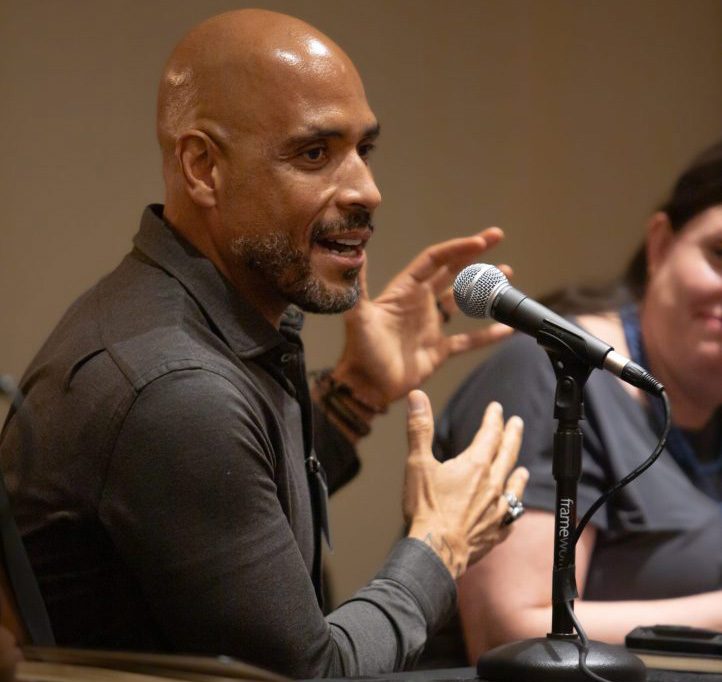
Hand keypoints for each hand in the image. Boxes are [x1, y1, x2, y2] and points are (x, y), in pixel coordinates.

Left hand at [332, 228, 512, 409]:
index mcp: (404, 291)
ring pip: (464, 300)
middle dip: (473, 255)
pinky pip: (468, 340)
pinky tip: (507, 328)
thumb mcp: (360, 316)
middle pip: (452, 272)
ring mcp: (431, 326)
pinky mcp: (439, 350)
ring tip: (507, 274)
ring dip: (484, 287)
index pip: (434, 261)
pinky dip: (487, 335)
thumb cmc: (361, 351)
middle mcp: (420, 303)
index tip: (480, 242)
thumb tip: (355, 253)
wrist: (367, 387)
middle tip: (497, 237)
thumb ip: (359, 285)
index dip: (456, 249)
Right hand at [403, 390, 527, 577]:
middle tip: (517, 423)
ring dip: (517, 473)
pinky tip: (511, 509)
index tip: (496, 408)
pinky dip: (512, 508)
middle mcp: (491, 484)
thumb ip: (419, 428)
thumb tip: (417, 397)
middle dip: (512, 436)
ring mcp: (497, 509)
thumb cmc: (426, 508)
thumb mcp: (417, 463)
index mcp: (474, 466)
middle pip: (507, 455)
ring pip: (513, 486)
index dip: (493, 419)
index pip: (489, 434)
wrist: (436, 551)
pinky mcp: (496, 531)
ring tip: (522, 468)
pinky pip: (510, 516)